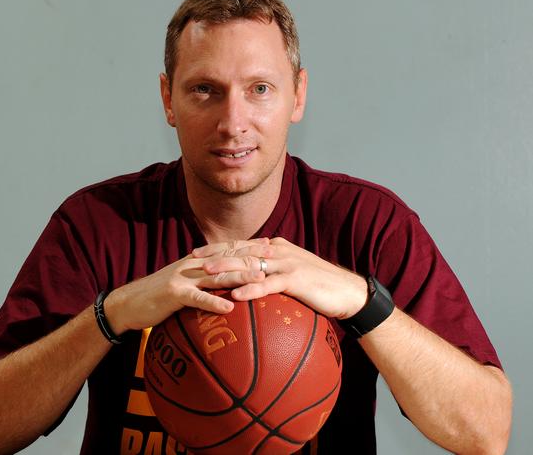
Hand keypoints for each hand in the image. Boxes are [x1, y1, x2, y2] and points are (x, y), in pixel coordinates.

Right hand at [104, 239, 269, 333]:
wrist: (129, 302)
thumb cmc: (159, 297)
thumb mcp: (184, 283)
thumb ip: (204, 280)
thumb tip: (227, 285)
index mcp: (197, 261)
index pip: (228, 249)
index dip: (249, 246)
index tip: (271, 244)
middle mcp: (192, 264)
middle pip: (227, 259)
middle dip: (252, 257)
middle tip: (275, 258)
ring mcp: (183, 278)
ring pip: (217, 275)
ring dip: (240, 277)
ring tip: (261, 280)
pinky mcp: (174, 294)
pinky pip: (197, 298)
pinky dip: (214, 303)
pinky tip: (230, 309)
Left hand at [193, 237, 367, 318]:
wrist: (348, 291)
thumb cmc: (318, 285)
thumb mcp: (291, 273)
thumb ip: (271, 271)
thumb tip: (250, 279)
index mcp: (274, 247)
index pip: (240, 245)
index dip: (217, 248)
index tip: (196, 252)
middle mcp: (277, 250)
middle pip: (240, 251)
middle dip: (215, 255)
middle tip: (192, 261)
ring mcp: (287, 263)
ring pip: (250, 265)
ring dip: (227, 269)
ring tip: (207, 274)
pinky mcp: (296, 279)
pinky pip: (269, 284)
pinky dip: (251, 288)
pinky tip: (236, 295)